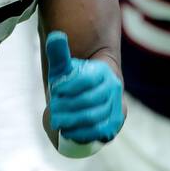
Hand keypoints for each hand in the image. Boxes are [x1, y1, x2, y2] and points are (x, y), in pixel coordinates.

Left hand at [44, 31, 123, 147]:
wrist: (85, 96)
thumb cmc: (71, 80)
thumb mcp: (63, 66)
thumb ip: (59, 53)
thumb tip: (55, 37)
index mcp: (103, 71)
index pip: (87, 79)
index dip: (69, 87)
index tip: (56, 90)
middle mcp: (113, 88)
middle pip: (89, 100)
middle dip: (67, 106)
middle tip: (53, 109)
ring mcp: (116, 106)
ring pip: (94, 116)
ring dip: (72, 121)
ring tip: (58, 121)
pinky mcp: (113, 123)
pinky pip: (100, 131)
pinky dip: (83, 133)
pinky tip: (68, 131)